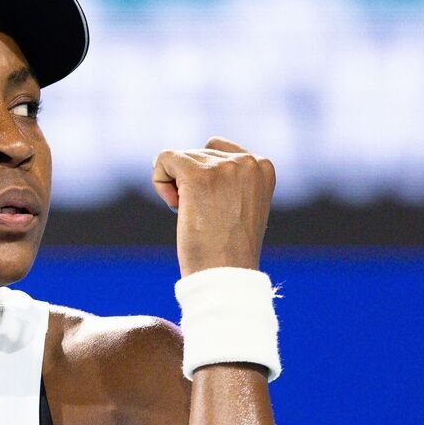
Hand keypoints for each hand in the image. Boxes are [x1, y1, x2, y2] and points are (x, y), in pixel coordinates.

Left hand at [151, 137, 274, 276]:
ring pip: (178, 158)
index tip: (217, 207)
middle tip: (206, 217)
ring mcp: (224, 166)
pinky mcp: (197, 174)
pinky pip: (164, 159)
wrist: (225, 274)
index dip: (206, 178)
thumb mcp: (240, 204)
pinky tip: (176, 206)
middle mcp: (248, 160)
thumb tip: (197, 158)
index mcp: (263, 166)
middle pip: (196, 153)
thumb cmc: (228, 248)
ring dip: (176, 187)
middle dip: (190, 184)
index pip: (217, 150)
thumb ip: (229, 178)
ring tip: (196, 216)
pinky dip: (160, 181)